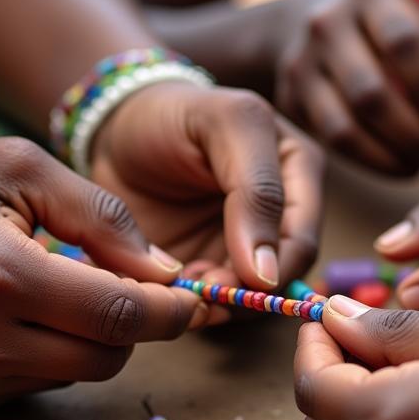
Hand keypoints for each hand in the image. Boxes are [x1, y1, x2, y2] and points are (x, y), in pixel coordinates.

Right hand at [0, 139, 200, 419]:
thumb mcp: (11, 166)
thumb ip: (99, 214)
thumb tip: (165, 270)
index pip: (120, 315)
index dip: (169, 310)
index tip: (189, 296)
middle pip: (107, 357)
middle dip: (131, 325)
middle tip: (119, 284)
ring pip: (73, 374)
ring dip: (85, 338)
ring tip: (48, 289)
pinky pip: (32, 388)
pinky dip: (43, 356)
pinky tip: (8, 318)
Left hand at [90, 82, 323, 290]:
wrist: (115, 130)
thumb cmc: (175, 113)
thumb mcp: (225, 125)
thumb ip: (258, 189)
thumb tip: (269, 273)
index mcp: (299, 175)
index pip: (303, 240)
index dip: (278, 269)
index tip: (243, 281)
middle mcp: (278, 218)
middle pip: (278, 278)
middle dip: (243, 292)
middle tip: (204, 289)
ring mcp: (241, 248)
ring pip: (244, 299)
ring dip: (216, 303)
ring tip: (185, 288)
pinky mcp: (204, 269)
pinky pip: (208, 303)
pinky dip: (192, 306)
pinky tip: (171, 291)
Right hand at [271, 0, 418, 174]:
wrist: (308, 27)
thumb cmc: (388, 35)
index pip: (404, 43)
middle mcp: (327, 24)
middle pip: (371, 93)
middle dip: (415, 136)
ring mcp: (300, 63)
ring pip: (346, 127)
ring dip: (393, 156)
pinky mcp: (289, 99)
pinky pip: (333, 143)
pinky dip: (373, 162)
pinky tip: (400, 165)